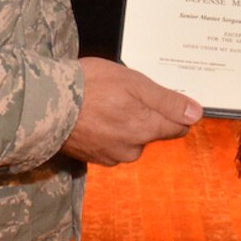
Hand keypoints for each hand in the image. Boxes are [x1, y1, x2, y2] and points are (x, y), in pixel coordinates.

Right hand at [60, 57, 201, 164]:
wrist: (44, 103)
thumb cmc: (90, 86)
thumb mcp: (134, 83)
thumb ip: (167, 101)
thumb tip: (196, 114)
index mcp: (146, 130)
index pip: (178, 128)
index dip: (174, 110)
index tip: (161, 96)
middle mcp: (132, 150)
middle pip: (152, 133)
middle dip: (145, 115)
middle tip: (125, 92)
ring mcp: (111, 157)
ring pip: (131, 139)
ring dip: (124, 123)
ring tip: (105, 101)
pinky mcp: (92, 158)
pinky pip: (111, 144)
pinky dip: (106, 131)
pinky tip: (93, 115)